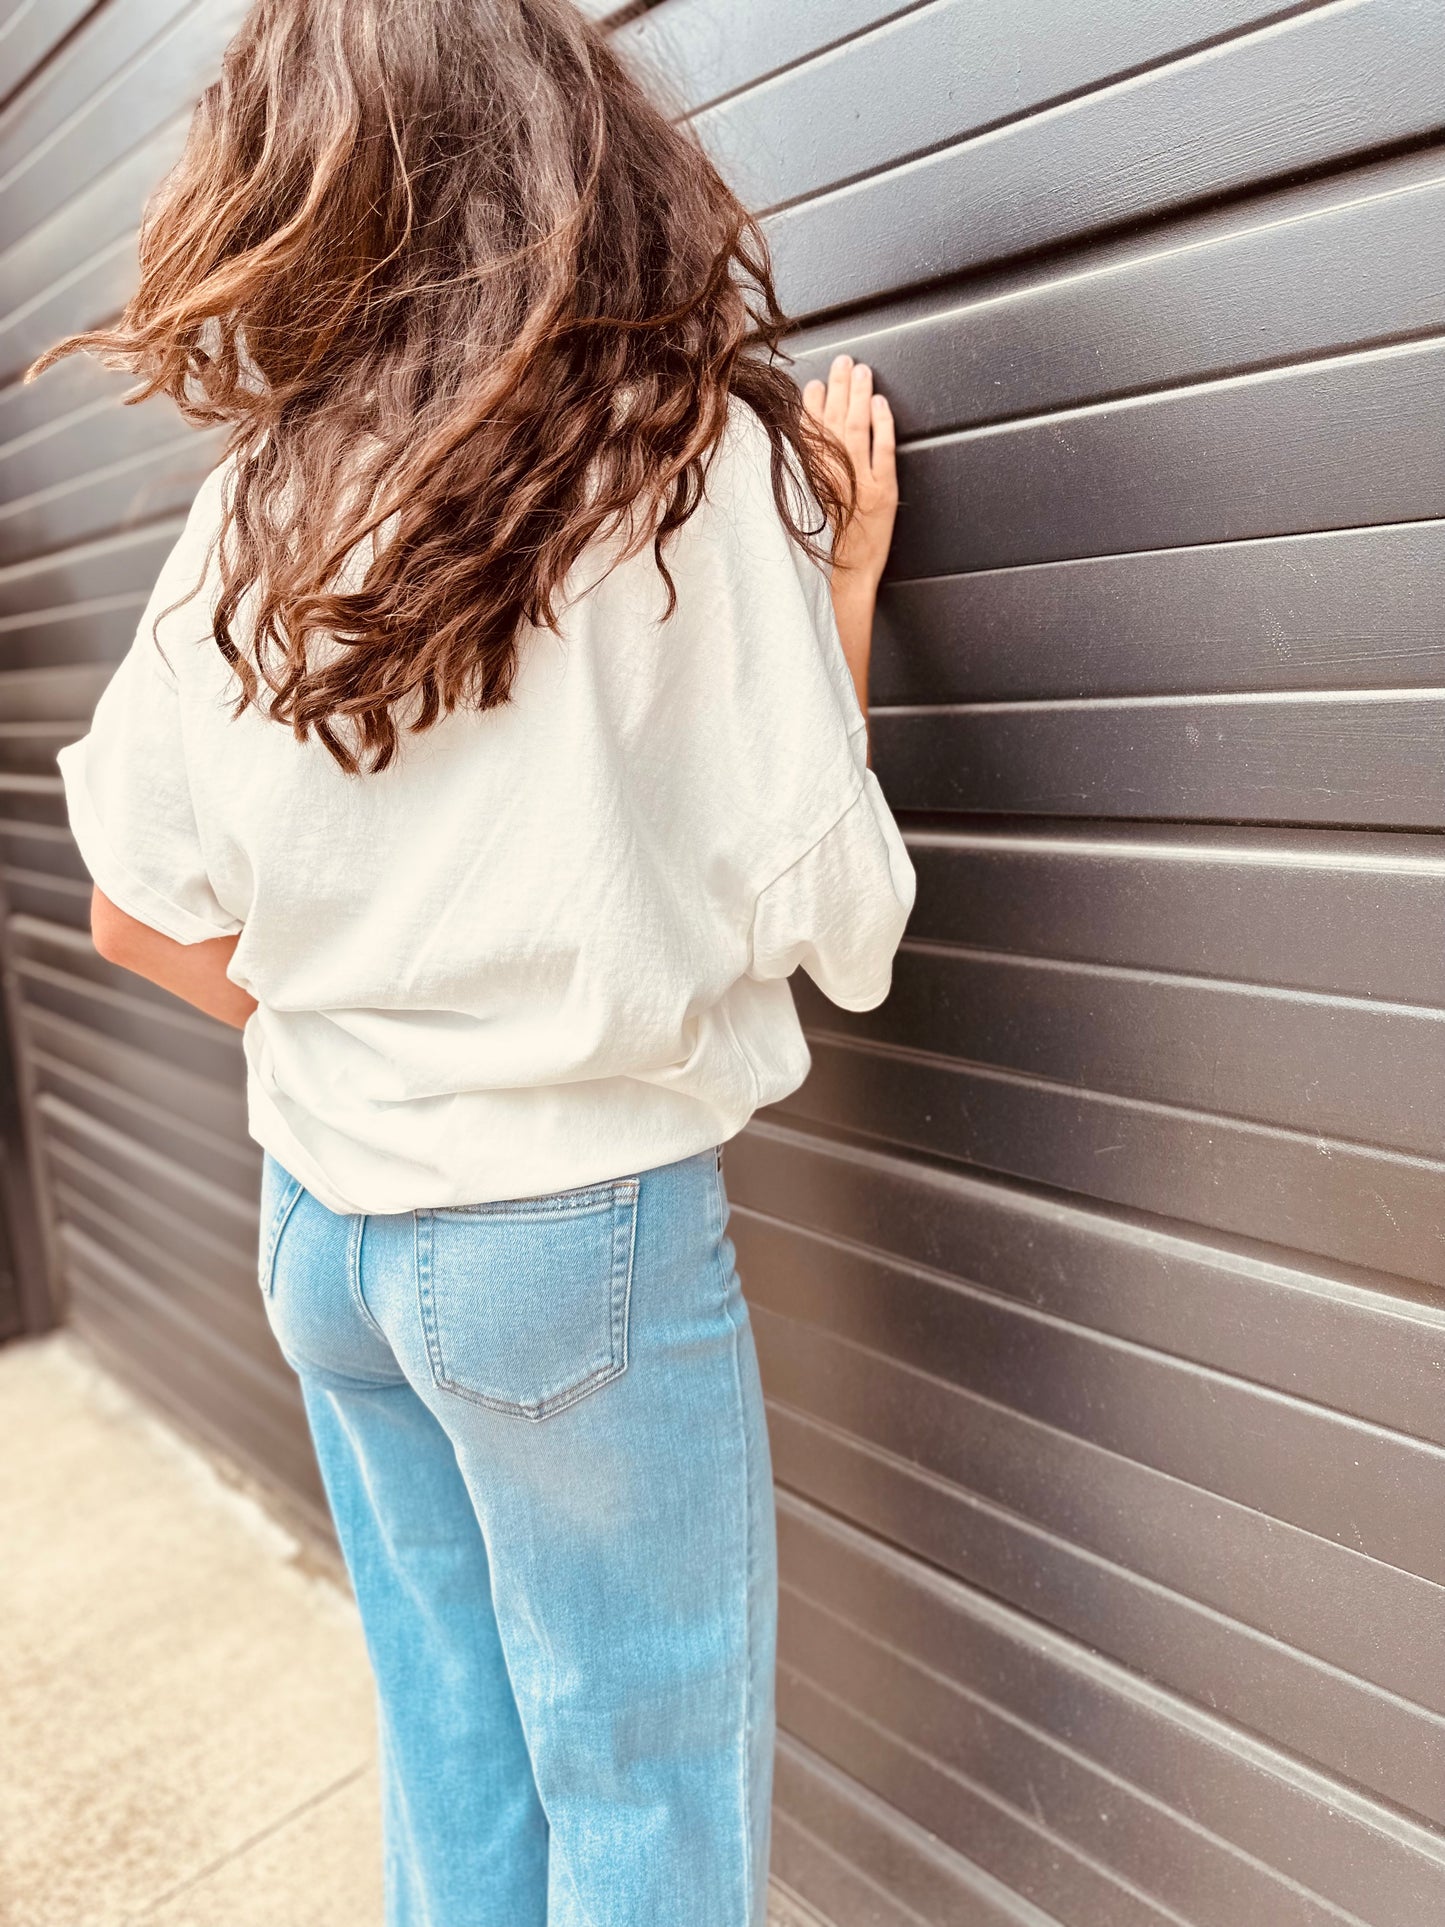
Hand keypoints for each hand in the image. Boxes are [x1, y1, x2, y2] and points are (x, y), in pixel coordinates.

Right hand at [802, 354, 897, 597]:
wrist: (839, 582)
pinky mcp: (881, 490)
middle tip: (843, 362)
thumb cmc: (816, 555)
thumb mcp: (796, 516)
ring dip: (858, 395)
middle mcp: (829, 475)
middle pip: (831, 419)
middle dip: (837, 387)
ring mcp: (857, 480)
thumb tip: (796, 458)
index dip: (811, 404)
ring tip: (862, 371)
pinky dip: (882, 423)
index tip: (814, 385)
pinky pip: (883, 448)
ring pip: (856, 426)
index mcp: (806, 479)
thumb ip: (798, 484)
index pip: (806, 430)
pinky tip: (881, 404)